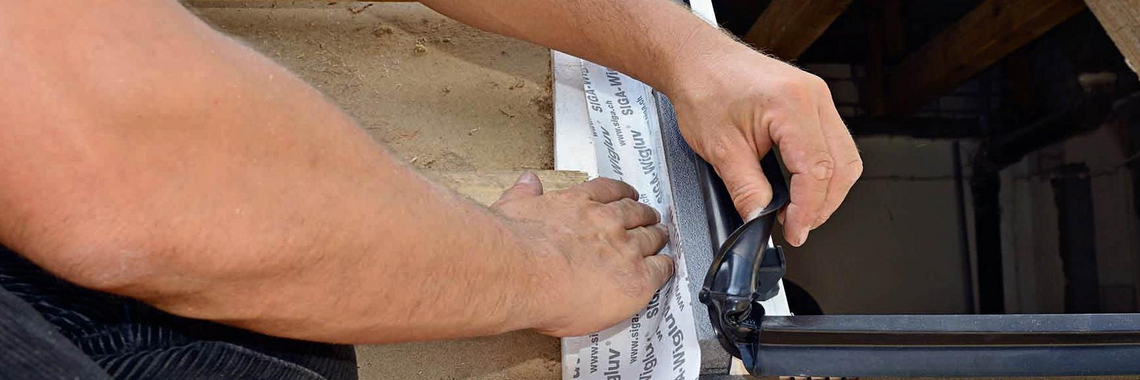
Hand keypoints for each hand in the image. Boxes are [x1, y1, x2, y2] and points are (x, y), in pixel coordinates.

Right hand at [491, 172, 672, 336]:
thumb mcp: (511, 208)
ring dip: (657, 237)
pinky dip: (664, 267)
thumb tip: (526, 182)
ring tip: (660, 239)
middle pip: (636, 212)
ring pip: (652, 237)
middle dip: (643, 215)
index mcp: (577, 203)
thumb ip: (522, 195)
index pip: (609, 190)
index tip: (625, 196)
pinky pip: (661, 269)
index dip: (622, 194)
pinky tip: (664, 268)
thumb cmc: (514, 248)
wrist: (524, 273)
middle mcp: (605, 221)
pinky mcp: (636, 278)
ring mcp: (624, 248)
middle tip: (648, 218)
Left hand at [668, 43, 861, 246]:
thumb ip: (745, 189)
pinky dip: (823, 170)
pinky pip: (833, 143)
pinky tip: (803, 187)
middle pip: (842, 165)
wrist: (697, 60)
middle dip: (823, 204)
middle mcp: (813, 96)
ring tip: (800, 212)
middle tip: (797, 227)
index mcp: (792, 104)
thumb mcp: (720, 149)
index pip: (817, 170)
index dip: (808, 209)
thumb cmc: (704, 88)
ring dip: (827, 190)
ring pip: (845, 156)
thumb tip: (759, 218)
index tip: (795, 231)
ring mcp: (817, 96)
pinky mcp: (812, 101)